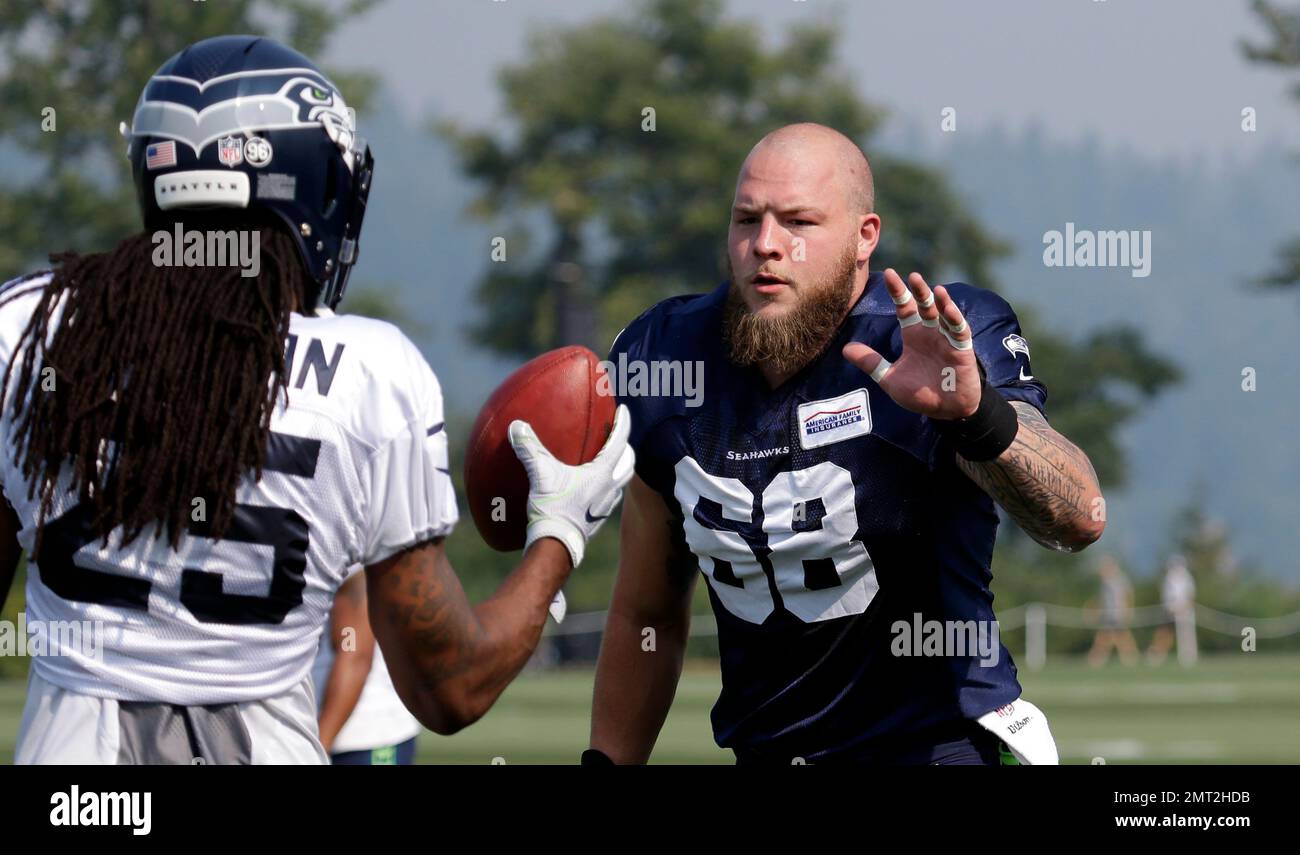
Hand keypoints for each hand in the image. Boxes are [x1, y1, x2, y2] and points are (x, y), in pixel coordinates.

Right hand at [508, 404, 635, 567]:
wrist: (556, 547)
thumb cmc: (553, 510)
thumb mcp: (541, 475)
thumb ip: (530, 449)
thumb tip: (517, 426)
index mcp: (603, 474)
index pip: (620, 442)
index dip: (623, 424)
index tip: (623, 410)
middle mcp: (610, 489)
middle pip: (629, 463)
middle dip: (626, 448)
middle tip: (618, 437)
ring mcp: (606, 506)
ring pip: (621, 481)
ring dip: (619, 468)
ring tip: (608, 460)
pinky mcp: (597, 519)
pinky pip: (609, 496)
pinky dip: (606, 485)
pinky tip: (590, 486)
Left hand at [842, 268, 980, 419]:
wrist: (945, 412)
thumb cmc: (920, 394)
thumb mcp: (890, 379)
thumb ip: (871, 363)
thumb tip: (845, 349)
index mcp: (913, 335)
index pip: (905, 307)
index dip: (898, 292)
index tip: (888, 274)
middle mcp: (930, 333)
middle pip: (925, 306)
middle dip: (919, 291)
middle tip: (911, 275)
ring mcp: (947, 339)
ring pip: (944, 314)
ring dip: (940, 301)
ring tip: (934, 288)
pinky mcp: (962, 349)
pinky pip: (960, 330)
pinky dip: (955, 318)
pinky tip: (948, 307)